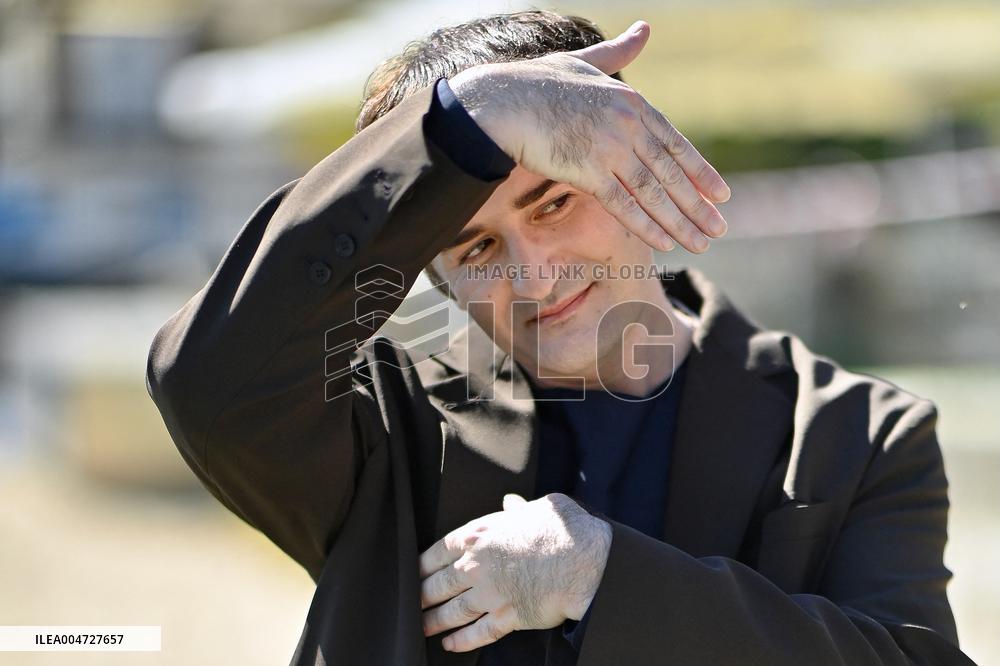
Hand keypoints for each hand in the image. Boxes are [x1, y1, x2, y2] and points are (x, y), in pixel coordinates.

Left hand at [419, 492, 611, 651]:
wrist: (587, 561)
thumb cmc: (565, 530)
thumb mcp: (538, 508)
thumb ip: (517, 509)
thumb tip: (511, 503)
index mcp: (479, 534)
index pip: (437, 551)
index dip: (421, 564)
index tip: (413, 572)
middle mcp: (477, 565)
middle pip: (437, 584)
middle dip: (421, 595)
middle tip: (411, 603)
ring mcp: (490, 593)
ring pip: (452, 611)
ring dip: (433, 622)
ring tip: (422, 628)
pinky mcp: (507, 617)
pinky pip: (478, 633)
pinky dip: (461, 641)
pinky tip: (450, 644)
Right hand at [448, 20, 729, 253]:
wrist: (500, 101)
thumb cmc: (535, 82)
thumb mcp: (585, 63)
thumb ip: (618, 53)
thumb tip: (645, 29)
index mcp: (632, 102)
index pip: (675, 144)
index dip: (700, 172)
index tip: (721, 194)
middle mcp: (628, 124)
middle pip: (671, 173)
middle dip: (698, 205)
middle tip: (720, 228)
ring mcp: (610, 147)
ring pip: (654, 193)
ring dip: (681, 222)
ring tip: (703, 243)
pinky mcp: (588, 170)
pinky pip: (624, 204)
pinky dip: (647, 226)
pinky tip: (666, 244)